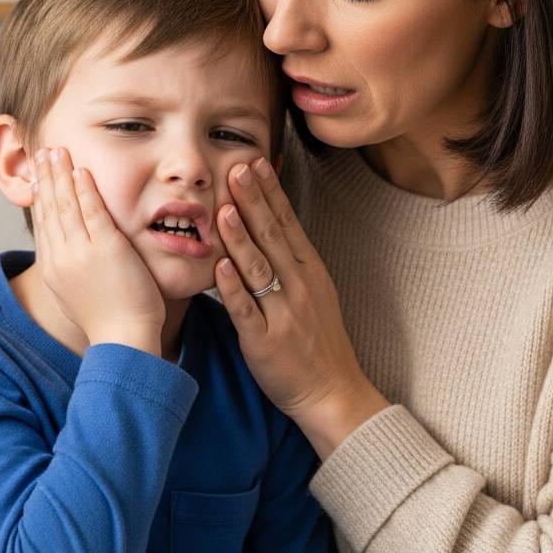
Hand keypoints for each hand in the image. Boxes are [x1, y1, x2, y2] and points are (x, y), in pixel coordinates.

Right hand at [32, 147, 163, 353]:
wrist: (124, 339)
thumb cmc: (111, 321)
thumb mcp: (78, 294)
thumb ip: (71, 271)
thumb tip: (68, 258)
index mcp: (54, 269)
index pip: (43, 224)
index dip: (40, 197)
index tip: (38, 176)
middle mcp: (61, 258)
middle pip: (49, 209)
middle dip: (45, 178)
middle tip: (42, 152)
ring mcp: (81, 252)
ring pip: (65, 205)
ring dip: (60, 174)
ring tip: (56, 151)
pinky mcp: (105, 248)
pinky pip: (91, 211)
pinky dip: (84, 188)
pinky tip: (81, 170)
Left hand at [213, 158, 388, 457]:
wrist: (333, 391)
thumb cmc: (318, 340)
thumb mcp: (314, 290)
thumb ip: (291, 258)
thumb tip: (270, 221)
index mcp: (309, 270)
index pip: (287, 222)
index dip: (270, 191)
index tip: (253, 161)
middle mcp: (299, 285)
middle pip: (273, 236)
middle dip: (252, 200)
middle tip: (235, 167)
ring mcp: (284, 313)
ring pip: (259, 268)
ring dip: (240, 236)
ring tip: (223, 207)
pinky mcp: (266, 342)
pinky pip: (247, 311)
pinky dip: (233, 288)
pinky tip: (219, 267)